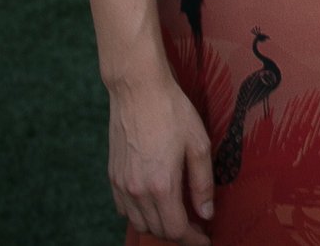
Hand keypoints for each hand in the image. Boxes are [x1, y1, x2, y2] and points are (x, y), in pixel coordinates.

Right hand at [105, 72, 214, 245]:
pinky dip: (140, 214)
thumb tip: (206, 212)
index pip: (175, 230)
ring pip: (139, 223)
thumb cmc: (171, 111)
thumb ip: (203, 183)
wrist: (138, 90)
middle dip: (179, 234)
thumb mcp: (198, 144)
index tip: (205, 238)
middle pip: (157, 230)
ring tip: (178, 215)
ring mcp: (122, 184)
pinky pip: (124, 209)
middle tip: (197, 225)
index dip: (193, 239)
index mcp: (161, 184)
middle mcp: (137, 190)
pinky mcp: (113, 176)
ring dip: (159, 225)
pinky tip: (154, 204)